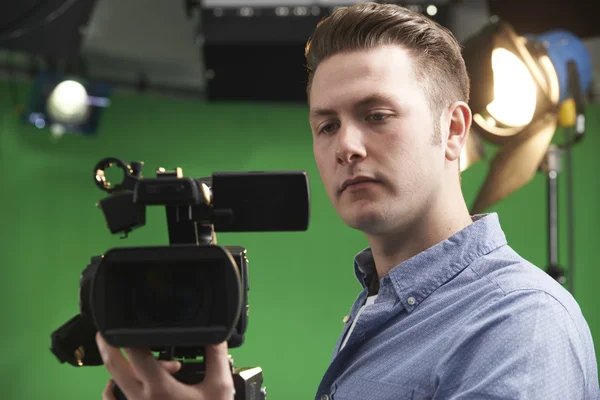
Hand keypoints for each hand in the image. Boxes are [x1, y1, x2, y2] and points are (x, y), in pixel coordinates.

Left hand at [96, 333, 234, 399]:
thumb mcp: (220, 387)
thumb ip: (217, 357)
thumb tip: (217, 333)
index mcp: (159, 388)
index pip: (135, 353)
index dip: (127, 334)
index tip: (123, 321)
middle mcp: (140, 399)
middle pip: (113, 367)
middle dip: (108, 346)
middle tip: (106, 331)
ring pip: (112, 385)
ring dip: (120, 368)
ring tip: (137, 358)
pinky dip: (115, 388)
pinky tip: (135, 382)